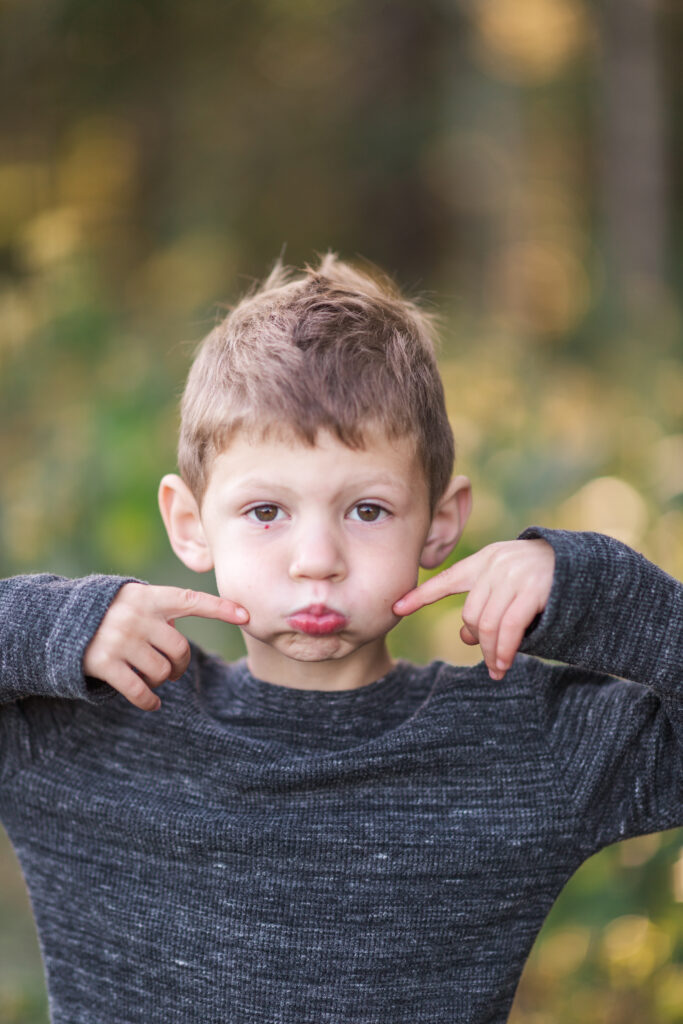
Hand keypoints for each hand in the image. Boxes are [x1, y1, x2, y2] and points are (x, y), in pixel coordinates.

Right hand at [83, 584, 248, 710]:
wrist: (56, 622)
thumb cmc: (106, 613)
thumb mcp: (132, 600)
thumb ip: (160, 612)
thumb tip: (186, 642)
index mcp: (148, 596)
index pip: (191, 601)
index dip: (221, 608)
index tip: (247, 615)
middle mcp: (136, 615)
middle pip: (179, 649)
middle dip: (179, 664)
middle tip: (172, 669)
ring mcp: (120, 639)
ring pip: (161, 671)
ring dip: (161, 680)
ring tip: (154, 677)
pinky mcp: (105, 663)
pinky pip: (139, 690)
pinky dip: (149, 701)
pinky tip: (152, 704)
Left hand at [393, 539, 553, 679]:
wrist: (586, 567)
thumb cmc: (545, 581)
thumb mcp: (511, 586)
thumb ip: (486, 605)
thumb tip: (465, 637)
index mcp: (485, 561)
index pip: (446, 579)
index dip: (420, 596)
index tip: (395, 607)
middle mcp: (496, 564)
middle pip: (470, 613)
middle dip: (477, 640)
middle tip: (489, 658)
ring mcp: (514, 575)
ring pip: (487, 624)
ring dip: (490, 652)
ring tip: (497, 668)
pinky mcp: (533, 589)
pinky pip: (508, 628)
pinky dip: (503, 650)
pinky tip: (503, 664)